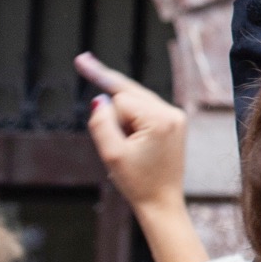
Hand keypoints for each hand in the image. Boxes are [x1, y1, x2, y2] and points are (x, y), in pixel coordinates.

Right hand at [80, 53, 209, 261]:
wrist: (162, 201)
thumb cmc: (136, 181)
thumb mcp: (111, 154)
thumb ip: (102, 123)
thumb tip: (100, 98)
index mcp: (161, 118)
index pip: (120, 100)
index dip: (107, 117)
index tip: (83, 66)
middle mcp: (173, 112)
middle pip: (131, 94)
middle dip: (111, 98)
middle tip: (83, 59)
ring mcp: (177, 117)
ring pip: (137, 102)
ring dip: (122, 116)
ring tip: (121, 139)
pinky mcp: (176, 123)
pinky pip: (145, 111)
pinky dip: (131, 119)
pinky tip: (125, 128)